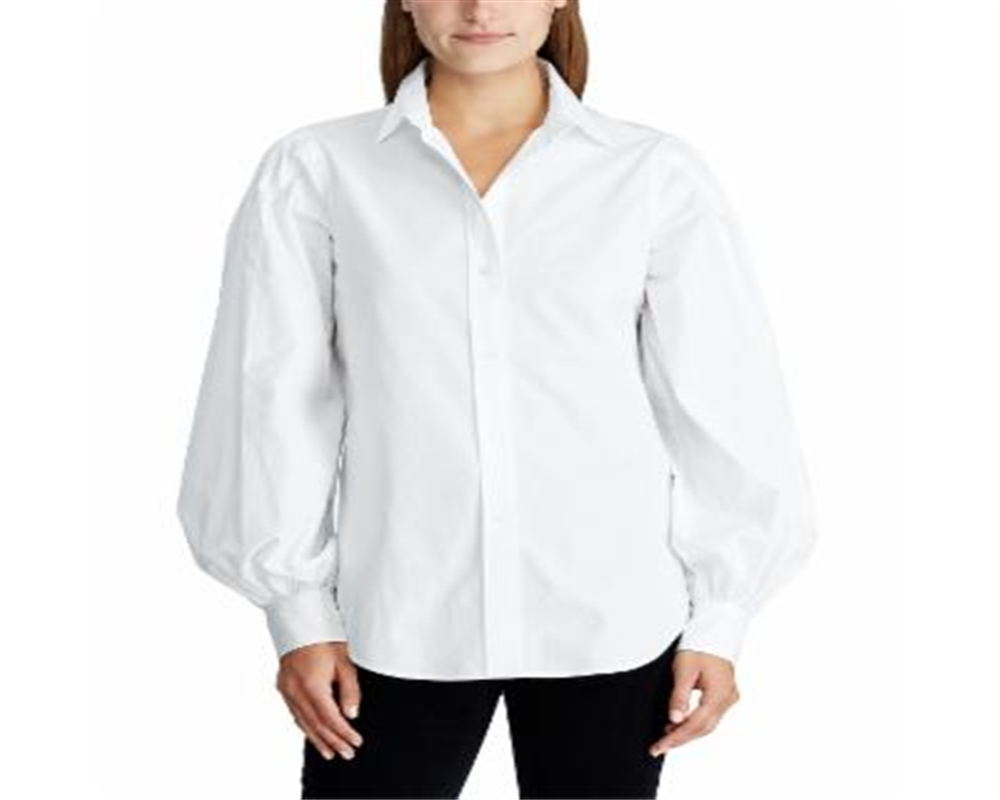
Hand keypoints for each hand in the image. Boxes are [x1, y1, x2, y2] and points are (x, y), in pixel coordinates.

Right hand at [275, 641, 364, 760]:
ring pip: (302, 722)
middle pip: (316, 724)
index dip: (343, 733)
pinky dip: (305, 726)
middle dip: (332, 741)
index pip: (330, 718)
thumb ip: (349, 688)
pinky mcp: (282, 686)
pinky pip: (294, 713)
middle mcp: (296, 690)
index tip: (355, 743)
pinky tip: (312, 733)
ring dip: (317, 739)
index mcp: (312, 685)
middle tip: (346, 754)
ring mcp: (286, 689)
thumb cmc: (324, 635)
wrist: (298, 618)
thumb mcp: (343, 659)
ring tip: (329, 753)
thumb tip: (352, 714)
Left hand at [648, 649, 739, 756]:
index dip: (676, 737)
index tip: (659, 746)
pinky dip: (694, 722)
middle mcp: (728, 698)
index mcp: (719, 693)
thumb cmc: (699, 644)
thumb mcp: (684, 668)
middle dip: (680, 739)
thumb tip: (674, 720)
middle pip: (703, 728)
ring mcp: (729, 697)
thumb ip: (679, 695)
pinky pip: (710, 715)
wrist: (715, 628)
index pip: (696, 724)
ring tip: (665, 735)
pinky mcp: (726, 694)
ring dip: (687, 732)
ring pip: (708, 724)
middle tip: (659, 747)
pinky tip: (679, 722)